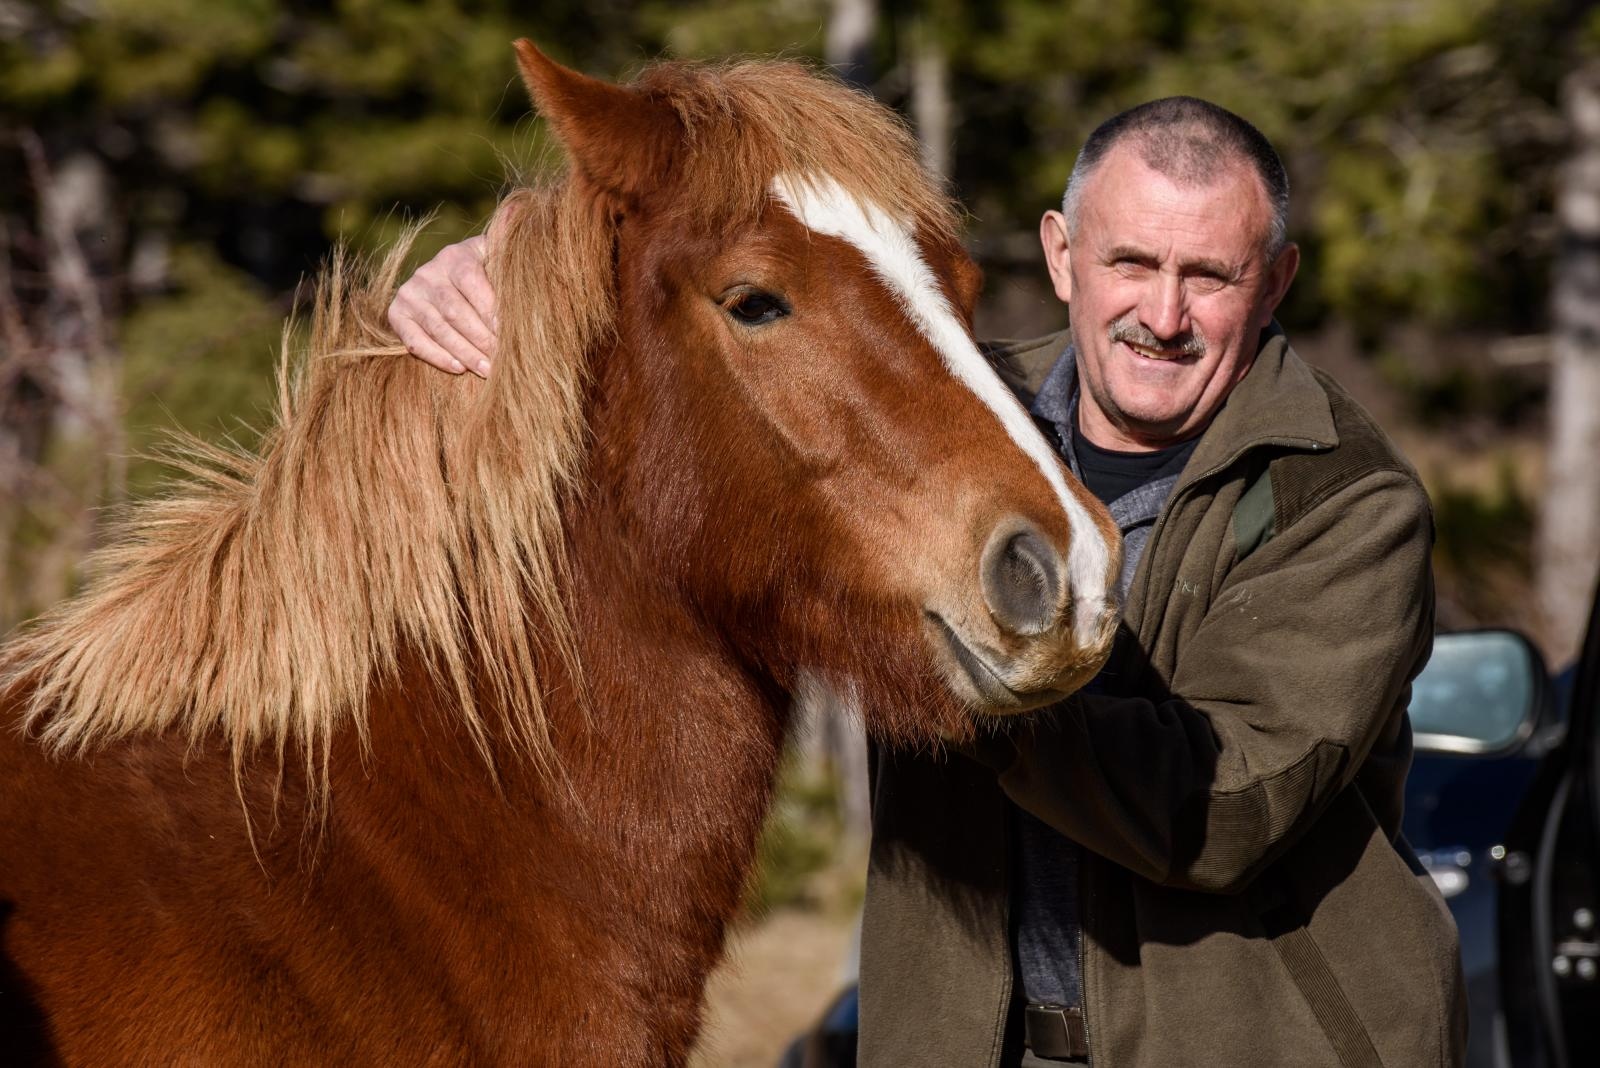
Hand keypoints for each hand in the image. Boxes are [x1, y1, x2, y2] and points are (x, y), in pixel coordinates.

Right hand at [387, 235, 497, 376]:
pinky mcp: (397, 315)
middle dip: (481, 338)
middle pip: (455, 310)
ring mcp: (410, 294)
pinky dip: (436, 356)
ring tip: (487, 370)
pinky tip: (458, 368)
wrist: (444, 281)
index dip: (490, 309)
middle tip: (503, 360)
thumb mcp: (494, 253)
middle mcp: (427, 273)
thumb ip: (506, 239)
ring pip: (438, 328)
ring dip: (464, 352)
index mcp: (454, 256)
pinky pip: (414, 341)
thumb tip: (519, 210)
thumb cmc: (483, 271)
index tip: (510, 332)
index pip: (471, 281)